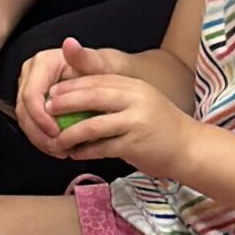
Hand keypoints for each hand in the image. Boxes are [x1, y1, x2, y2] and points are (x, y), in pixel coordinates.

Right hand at [15, 35, 127, 156]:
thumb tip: (69, 43)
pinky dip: (42, 138)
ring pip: (25, 119)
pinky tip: (58, 148)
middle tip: (59, 149)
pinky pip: (31, 123)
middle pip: (24, 109)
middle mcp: (31, 73)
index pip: (31, 94)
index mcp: (43, 62)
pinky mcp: (33, 102)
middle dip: (39, 133)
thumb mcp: (101, 65)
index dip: (41, 118)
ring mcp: (29, 88)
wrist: (110, 78)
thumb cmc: (107, 71)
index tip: (57, 134)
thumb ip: (85, 57)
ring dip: (39, 139)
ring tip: (60, 151)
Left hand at [33, 66, 193, 179]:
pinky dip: (84, 151)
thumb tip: (72, 99)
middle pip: (91, 96)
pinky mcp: (135, 144)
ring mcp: (135, 121)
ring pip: (92, 124)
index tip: (50, 93)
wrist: (188, 147)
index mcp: (133, 85)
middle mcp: (134, 99)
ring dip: (70, 133)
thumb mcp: (138, 102)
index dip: (70, 86)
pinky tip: (74, 154)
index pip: (95, 80)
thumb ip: (112, 97)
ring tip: (57, 140)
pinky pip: (101, 147)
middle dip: (64, 103)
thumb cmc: (157, 125)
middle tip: (45, 111)